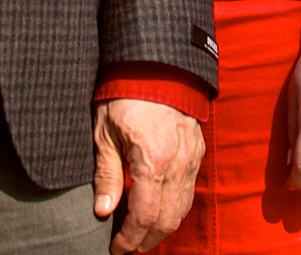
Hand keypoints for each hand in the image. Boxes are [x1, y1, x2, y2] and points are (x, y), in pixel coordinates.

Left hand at [92, 97, 203, 253]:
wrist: (156, 63)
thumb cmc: (124, 95)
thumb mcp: (104, 133)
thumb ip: (106, 174)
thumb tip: (103, 211)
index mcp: (151, 161)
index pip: (143, 216)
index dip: (129, 239)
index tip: (116, 249)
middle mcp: (177, 164)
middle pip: (167, 220)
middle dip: (147, 240)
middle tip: (128, 248)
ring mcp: (191, 157)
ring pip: (182, 208)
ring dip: (163, 228)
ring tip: (142, 236)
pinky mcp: (198, 150)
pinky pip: (189, 190)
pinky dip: (175, 207)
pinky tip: (159, 210)